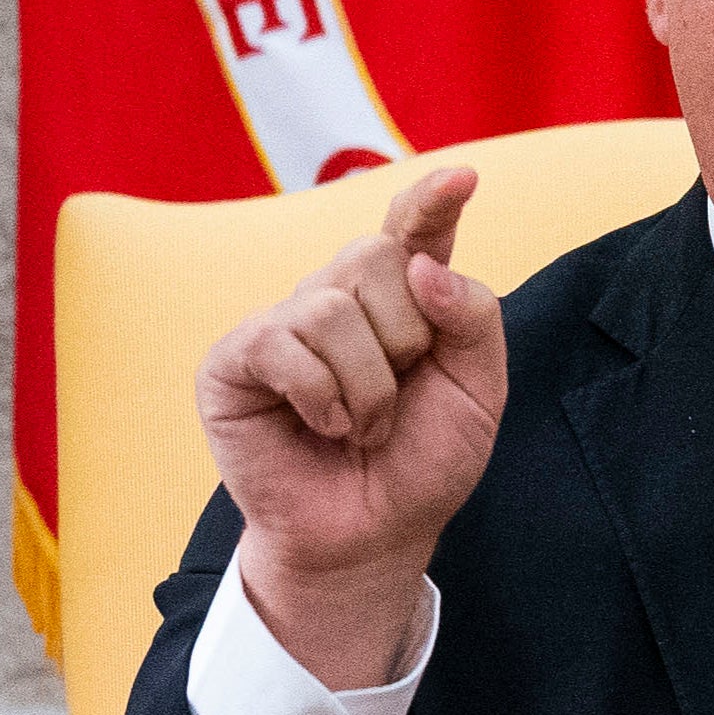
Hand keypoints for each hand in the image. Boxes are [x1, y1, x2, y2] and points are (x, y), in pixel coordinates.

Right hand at [199, 167, 506, 689]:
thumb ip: (474, 319)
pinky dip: (324, 398)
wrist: (372, 535)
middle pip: (379, 257)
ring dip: (370, 387)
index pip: (413, 231)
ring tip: (364, 427)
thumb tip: (423, 265)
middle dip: (408, 339)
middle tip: (399, 396)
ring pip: (334, 306)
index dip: (432, 201)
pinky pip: (286, 343)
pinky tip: (324, 428)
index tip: (463, 179)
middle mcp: (336, 297)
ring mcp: (282, 322)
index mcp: (400, 299)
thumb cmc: (421, 464)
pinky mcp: (235, 356)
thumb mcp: (478, 394)